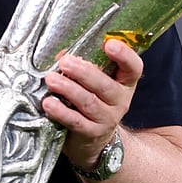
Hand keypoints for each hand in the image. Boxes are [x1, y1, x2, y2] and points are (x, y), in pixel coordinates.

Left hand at [43, 38, 140, 170]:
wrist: (92, 139)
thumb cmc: (92, 100)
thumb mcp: (93, 82)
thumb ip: (82, 64)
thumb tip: (61, 54)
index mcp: (124, 82)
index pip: (133, 67)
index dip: (124, 55)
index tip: (109, 43)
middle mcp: (120, 100)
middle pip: (105, 85)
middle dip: (84, 72)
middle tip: (65, 62)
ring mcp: (107, 119)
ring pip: (89, 102)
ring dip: (68, 89)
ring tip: (51, 80)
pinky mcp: (91, 133)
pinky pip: (76, 121)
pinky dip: (61, 112)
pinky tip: (49, 103)